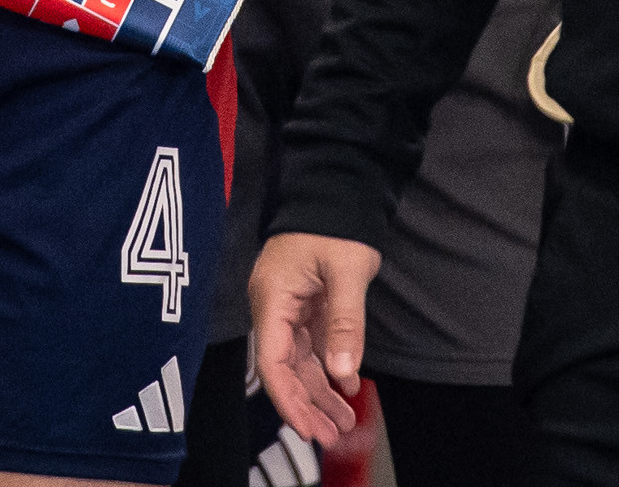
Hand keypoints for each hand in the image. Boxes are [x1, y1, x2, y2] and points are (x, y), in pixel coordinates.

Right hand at [249, 230, 379, 445]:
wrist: (336, 184)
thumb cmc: (335, 220)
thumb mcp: (346, 270)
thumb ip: (343, 322)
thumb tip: (343, 371)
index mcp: (272, 296)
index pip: (272, 362)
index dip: (288, 399)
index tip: (307, 427)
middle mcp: (273, 305)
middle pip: (284, 367)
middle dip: (306, 403)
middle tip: (330, 434)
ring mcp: (287, 305)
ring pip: (297, 361)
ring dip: (318, 391)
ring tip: (341, 421)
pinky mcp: (302, 303)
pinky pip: (309, 345)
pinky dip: (326, 368)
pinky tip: (344, 388)